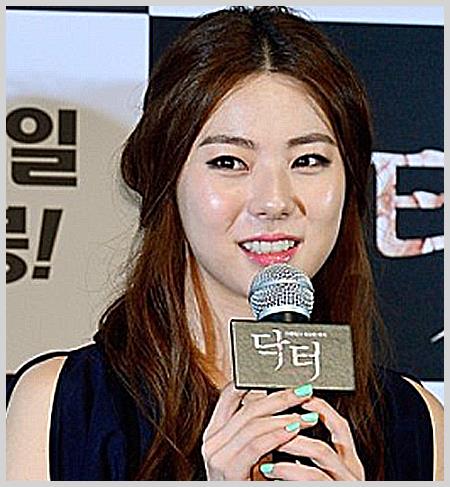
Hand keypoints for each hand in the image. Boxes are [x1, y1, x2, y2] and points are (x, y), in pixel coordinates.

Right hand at [201, 381, 316, 479]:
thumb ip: (256, 429)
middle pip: (247, 407)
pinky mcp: (230, 470)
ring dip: (284, 415)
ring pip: (253, 423)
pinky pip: (256, 444)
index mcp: (215, 433)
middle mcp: (212, 442)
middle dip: (279, 397)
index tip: (280, 378)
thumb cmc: (252, 484)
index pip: (230, 395)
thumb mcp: (253, 452)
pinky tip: (296, 429)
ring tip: (307, 414)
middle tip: (303, 392)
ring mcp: (218, 456)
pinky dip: (278, 433)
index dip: (255, 382)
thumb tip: (275, 400)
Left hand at [260, 396, 365, 479]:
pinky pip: (314, 478)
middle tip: (277, 412)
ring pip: (323, 452)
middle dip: (304, 419)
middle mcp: (351, 472)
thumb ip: (303, 453)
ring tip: (270, 439)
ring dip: (294, 442)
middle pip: (336, 432)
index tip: (297, 398)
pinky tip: (272, 469)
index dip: (322, 408)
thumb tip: (279, 424)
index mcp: (347, 463)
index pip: (341, 426)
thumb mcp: (309, 474)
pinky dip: (290, 470)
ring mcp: (345, 483)